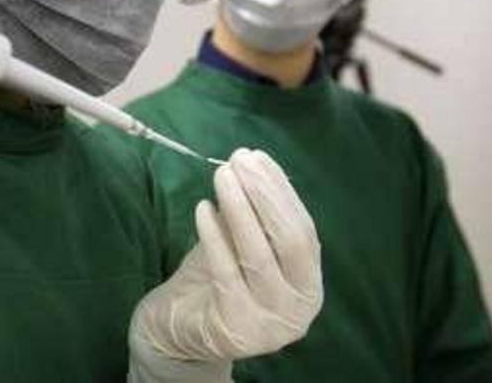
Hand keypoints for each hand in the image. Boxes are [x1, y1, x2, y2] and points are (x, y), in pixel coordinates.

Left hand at [130, 148, 322, 362]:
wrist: (183, 334)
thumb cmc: (217, 283)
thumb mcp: (242, 248)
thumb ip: (254, 219)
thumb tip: (251, 165)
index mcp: (308, 286)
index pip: (303, 231)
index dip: (282, 192)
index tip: (259, 157)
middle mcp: (299, 308)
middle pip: (289, 242)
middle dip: (264, 195)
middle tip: (239, 160)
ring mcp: (270, 321)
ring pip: (258, 255)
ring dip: (240, 209)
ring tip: (222, 176)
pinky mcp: (236, 327)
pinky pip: (226, 272)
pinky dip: (215, 236)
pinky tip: (203, 209)